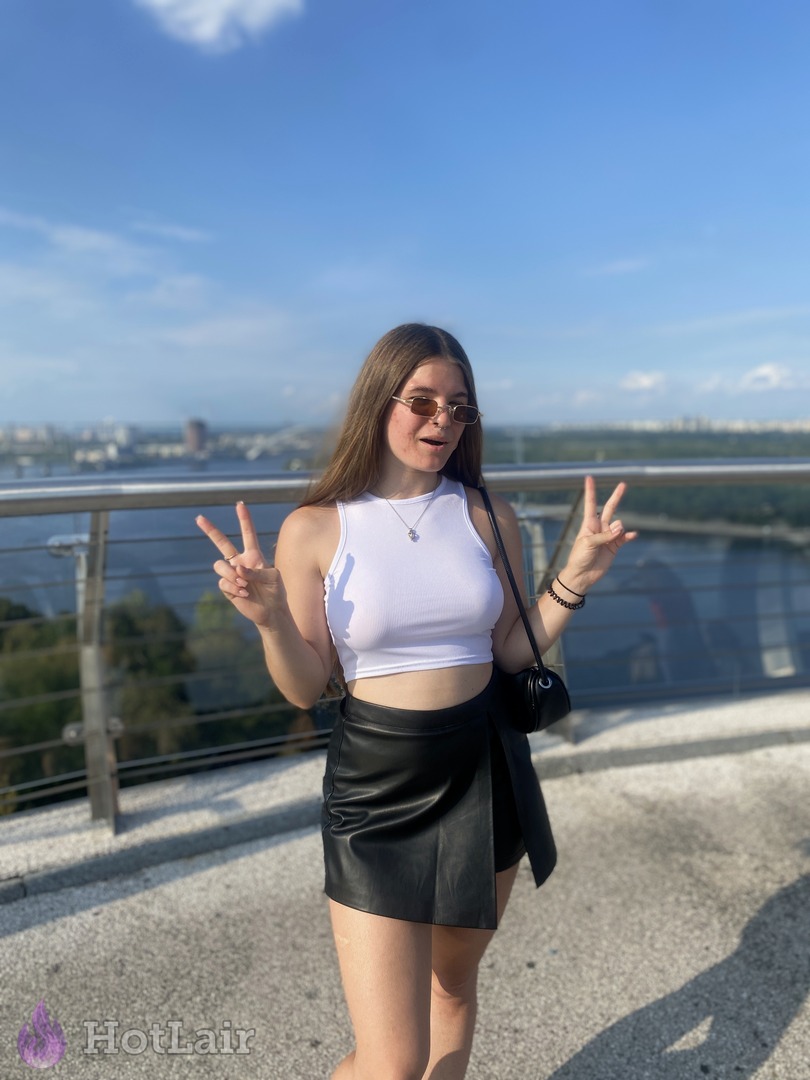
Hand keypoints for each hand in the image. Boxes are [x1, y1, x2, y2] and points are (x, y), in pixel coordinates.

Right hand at [195, 502, 286, 627]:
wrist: (270, 611)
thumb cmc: (275, 591)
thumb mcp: (273, 577)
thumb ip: (256, 570)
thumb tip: (237, 570)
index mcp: (253, 555)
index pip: (247, 534)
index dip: (244, 519)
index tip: (240, 505)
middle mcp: (240, 562)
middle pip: (222, 543)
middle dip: (210, 530)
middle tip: (199, 518)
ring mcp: (232, 574)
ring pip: (219, 565)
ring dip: (232, 575)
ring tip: (245, 585)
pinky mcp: (227, 587)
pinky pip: (222, 582)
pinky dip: (233, 587)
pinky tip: (244, 593)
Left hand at [560, 476, 637, 593]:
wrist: (583, 575)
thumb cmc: (579, 557)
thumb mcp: (588, 543)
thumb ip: (605, 535)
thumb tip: (621, 528)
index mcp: (589, 523)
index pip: (591, 504)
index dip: (590, 491)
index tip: (589, 477)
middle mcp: (599, 527)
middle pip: (610, 508)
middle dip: (616, 496)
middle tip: (623, 484)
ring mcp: (608, 536)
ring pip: (619, 525)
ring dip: (618, 529)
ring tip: (611, 539)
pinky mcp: (615, 546)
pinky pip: (625, 537)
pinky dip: (629, 535)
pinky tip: (633, 535)